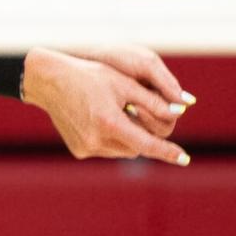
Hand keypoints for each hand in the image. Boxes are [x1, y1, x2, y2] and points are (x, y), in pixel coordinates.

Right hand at [20, 45, 192, 165]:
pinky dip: (112, 138)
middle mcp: (96, 140)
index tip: (185, 159)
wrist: (50, 81)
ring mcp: (86, 148)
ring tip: (118, 113)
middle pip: (136, 146)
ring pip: (122, 149)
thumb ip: (153, 100)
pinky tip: (102, 119)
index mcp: (109, 122)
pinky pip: (106, 149)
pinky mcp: (79, 151)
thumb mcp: (123, 83)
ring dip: (128, 136)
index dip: (167, 152)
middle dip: (142, 133)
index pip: (147, 144)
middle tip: (138, 113)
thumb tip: (178, 112)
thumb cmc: (89, 76)